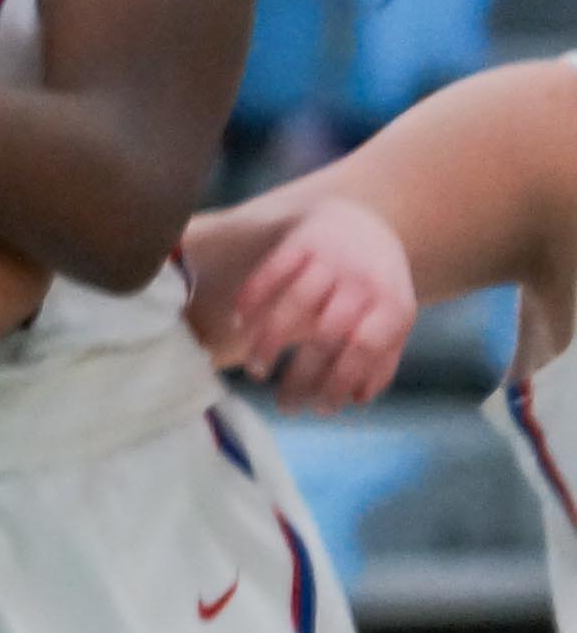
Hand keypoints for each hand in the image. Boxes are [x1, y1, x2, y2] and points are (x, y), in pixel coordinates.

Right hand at [192, 194, 416, 404]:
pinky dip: (251, 301)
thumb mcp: (392, 319)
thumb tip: (357, 401)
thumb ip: (382, 358)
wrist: (361, 223)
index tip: (317, 409)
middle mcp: (364, 280)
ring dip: (269, 343)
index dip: (339, 382)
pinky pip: (269, 273)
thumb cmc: (374, 285)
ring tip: (257, 370)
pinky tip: (240, 325)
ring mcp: (332, 258)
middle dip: (301, 375)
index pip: (365, 350)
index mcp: (393, 305)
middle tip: (283, 403)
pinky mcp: (300, 241)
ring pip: (293, 305)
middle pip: (326, 335)